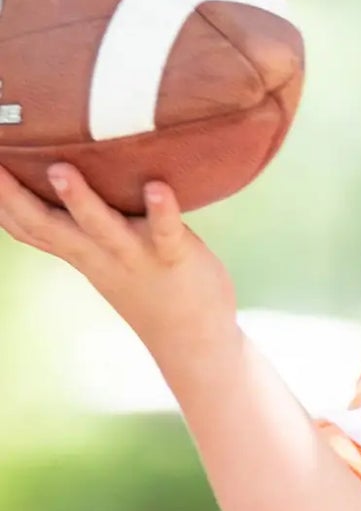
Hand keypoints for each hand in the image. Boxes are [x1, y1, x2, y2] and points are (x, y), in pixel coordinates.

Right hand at [0, 161, 236, 356]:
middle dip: (15, 196)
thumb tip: (55, 184)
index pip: (27, 226)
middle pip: (47, 225)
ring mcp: (134, 255)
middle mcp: (98, 252)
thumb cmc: (147, 285)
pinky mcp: (174, 256)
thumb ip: (77, 228)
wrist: (192, 340)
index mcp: (78, 250)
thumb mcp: (100, 257)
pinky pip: (166, 232)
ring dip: (80, 200)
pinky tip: (158, 187)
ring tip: (60, 170)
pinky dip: (162, 209)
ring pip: (101, 227)